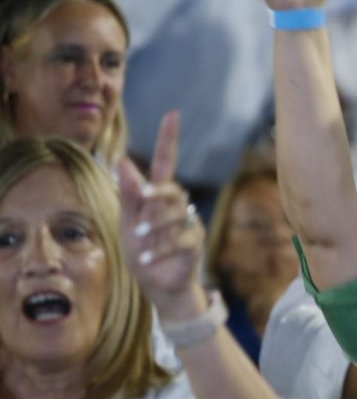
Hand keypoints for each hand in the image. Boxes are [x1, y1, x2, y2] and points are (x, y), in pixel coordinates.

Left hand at [118, 111, 204, 316]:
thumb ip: (128, 194)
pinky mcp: (195, 243)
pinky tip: (148, 258)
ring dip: (155, 227)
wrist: (156, 283)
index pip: (166, 161)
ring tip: (140, 240)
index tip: (172, 114)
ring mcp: (189, 223)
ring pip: (178, 214)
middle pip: (173, 189)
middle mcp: (177, 205)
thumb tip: (120, 160)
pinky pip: (182, 239)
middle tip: (141, 205)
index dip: (168, 138)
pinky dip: (161, 249)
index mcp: (157, 195)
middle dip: (157, 196)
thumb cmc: (141, 249)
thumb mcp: (127, 221)